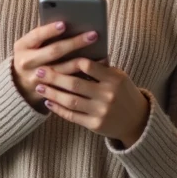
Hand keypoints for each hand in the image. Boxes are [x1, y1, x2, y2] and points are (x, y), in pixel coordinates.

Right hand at [13, 22, 100, 108]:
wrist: (19, 84)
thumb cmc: (31, 55)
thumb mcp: (30, 44)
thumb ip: (44, 35)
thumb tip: (70, 22)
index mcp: (22, 46)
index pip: (37, 35)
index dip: (50, 30)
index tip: (64, 23)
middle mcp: (27, 63)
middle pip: (54, 52)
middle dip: (74, 42)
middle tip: (93, 35)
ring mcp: (36, 79)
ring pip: (63, 70)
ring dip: (83, 61)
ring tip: (100, 51)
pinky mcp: (47, 91)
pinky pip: (68, 84)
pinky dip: (83, 75)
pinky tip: (96, 68)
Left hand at [34, 58, 149, 147]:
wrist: (137, 120)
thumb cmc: (124, 93)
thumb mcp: (119, 77)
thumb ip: (101, 68)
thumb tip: (77, 52)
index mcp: (114, 79)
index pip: (88, 66)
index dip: (70, 61)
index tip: (55, 58)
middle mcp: (108, 95)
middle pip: (75, 84)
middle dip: (54, 77)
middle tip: (39, 71)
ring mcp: (101, 111)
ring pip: (70, 101)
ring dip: (52, 93)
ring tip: (39, 86)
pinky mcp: (95, 125)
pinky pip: (72, 116)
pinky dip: (58, 109)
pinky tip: (48, 102)